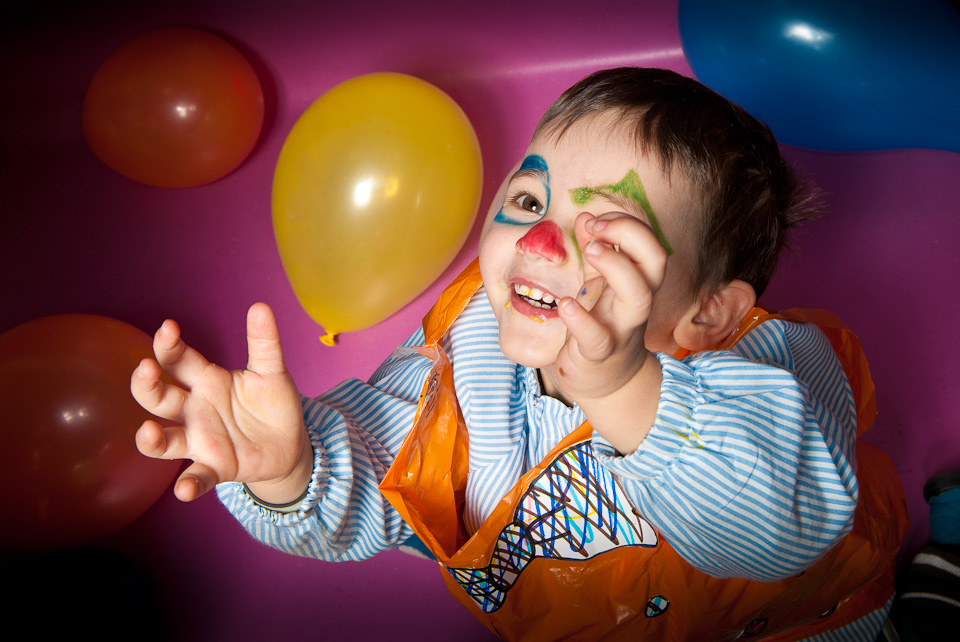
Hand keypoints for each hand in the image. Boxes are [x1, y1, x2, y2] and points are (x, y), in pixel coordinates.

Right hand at [131, 303, 311, 502]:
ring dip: (151, 439)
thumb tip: (259, 306)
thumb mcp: (271, 371)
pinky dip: (189, 484)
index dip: (168, 345)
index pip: (178, 360)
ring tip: (148, 431)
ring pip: (164, 440)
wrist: (290, 444)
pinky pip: (197, 477)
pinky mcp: (216, 467)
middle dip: (147, 385)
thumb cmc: (272, 404)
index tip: (168, 328)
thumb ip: (264, 343)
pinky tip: (184, 490)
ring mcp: (201, 440)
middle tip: (146, 369)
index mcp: (206, 381)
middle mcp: (194, 410)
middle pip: (159, 398)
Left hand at [554, 211, 666, 401]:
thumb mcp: (598, 284)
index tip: (595, 221)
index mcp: (637, 281)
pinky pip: (597, 338)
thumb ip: (594, 252)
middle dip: (630, 234)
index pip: (648, 243)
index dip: (626, 224)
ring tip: (592, 250)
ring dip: (617, 267)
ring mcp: (620, 328)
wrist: (606, 382)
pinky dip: (581, 320)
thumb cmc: (602, 325)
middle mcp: (635, 302)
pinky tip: (566, 304)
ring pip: (638, 298)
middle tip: (597, 227)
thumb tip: (586, 218)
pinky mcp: (599, 353)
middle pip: (655, 261)